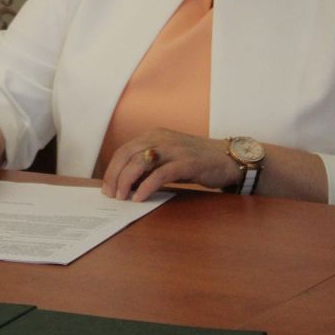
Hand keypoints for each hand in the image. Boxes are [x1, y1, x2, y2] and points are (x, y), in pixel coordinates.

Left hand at [102, 128, 238, 201]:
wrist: (227, 159)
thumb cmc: (196, 162)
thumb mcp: (168, 159)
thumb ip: (149, 167)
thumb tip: (126, 184)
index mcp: (154, 135)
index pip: (124, 150)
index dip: (112, 169)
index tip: (107, 187)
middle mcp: (161, 138)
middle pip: (127, 155)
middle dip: (115, 176)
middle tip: (111, 195)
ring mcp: (173, 149)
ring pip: (140, 163)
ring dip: (126, 181)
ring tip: (122, 198)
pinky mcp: (186, 162)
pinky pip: (160, 174)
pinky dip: (146, 187)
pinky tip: (139, 198)